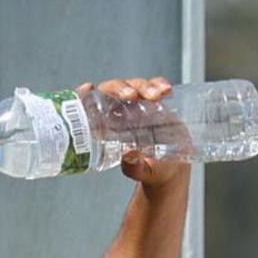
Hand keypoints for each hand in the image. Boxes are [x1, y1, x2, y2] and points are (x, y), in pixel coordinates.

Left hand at [77, 76, 191, 190]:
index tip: (88, 89)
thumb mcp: (144, 172)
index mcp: (107, 128)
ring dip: (142, 87)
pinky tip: (165, 89)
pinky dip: (159, 85)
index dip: (86, 95)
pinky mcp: (155, 102)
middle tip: (130, 95)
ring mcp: (137, 106)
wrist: (171, 169)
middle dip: (120, 88)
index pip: (91, 106)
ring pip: (134, 87)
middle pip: (113, 92)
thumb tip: (129, 158)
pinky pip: (155, 88)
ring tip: (154, 95)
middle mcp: (120, 113)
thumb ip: (136, 168)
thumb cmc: (151, 170)